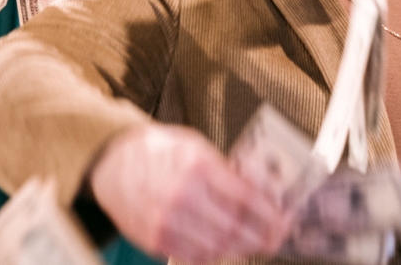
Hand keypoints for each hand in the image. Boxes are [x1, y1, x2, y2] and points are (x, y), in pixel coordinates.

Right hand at [89, 123, 292, 262]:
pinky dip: (215, 254)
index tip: (285, 218)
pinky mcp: (155, 239)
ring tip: (257, 242)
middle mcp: (182, 196)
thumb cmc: (159, 152)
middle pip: (235, 227)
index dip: (270, 213)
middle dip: (264, 236)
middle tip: (278, 236)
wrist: (114, 163)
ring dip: (242, 248)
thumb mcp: (197, 146)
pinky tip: (226, 247)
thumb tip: (262, 190)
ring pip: (217, 247)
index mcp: (197, 167)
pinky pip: (194, 255)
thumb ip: (227, 170)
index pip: (245, 198)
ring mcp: (167, 221)